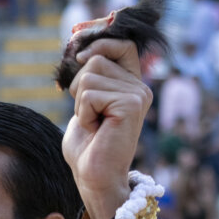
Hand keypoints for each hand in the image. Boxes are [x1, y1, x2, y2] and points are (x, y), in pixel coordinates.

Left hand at [61, 38, 152, 218]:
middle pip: (96, 60)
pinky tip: (95, 130)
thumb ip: (88, 76)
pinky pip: (89, 94)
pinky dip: (83, 114)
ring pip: (89, 76)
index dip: (99, 41)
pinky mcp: (130, 105)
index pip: (122, 44)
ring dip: (80, 104)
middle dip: (79, 88)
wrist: (94, 177)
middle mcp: (139, 87)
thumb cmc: (87, 145)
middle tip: (90, 115)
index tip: (79, 54)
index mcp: (130, 84)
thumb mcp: (84, 103)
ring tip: (94, 124)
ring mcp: (137, 94)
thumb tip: (80, 47)